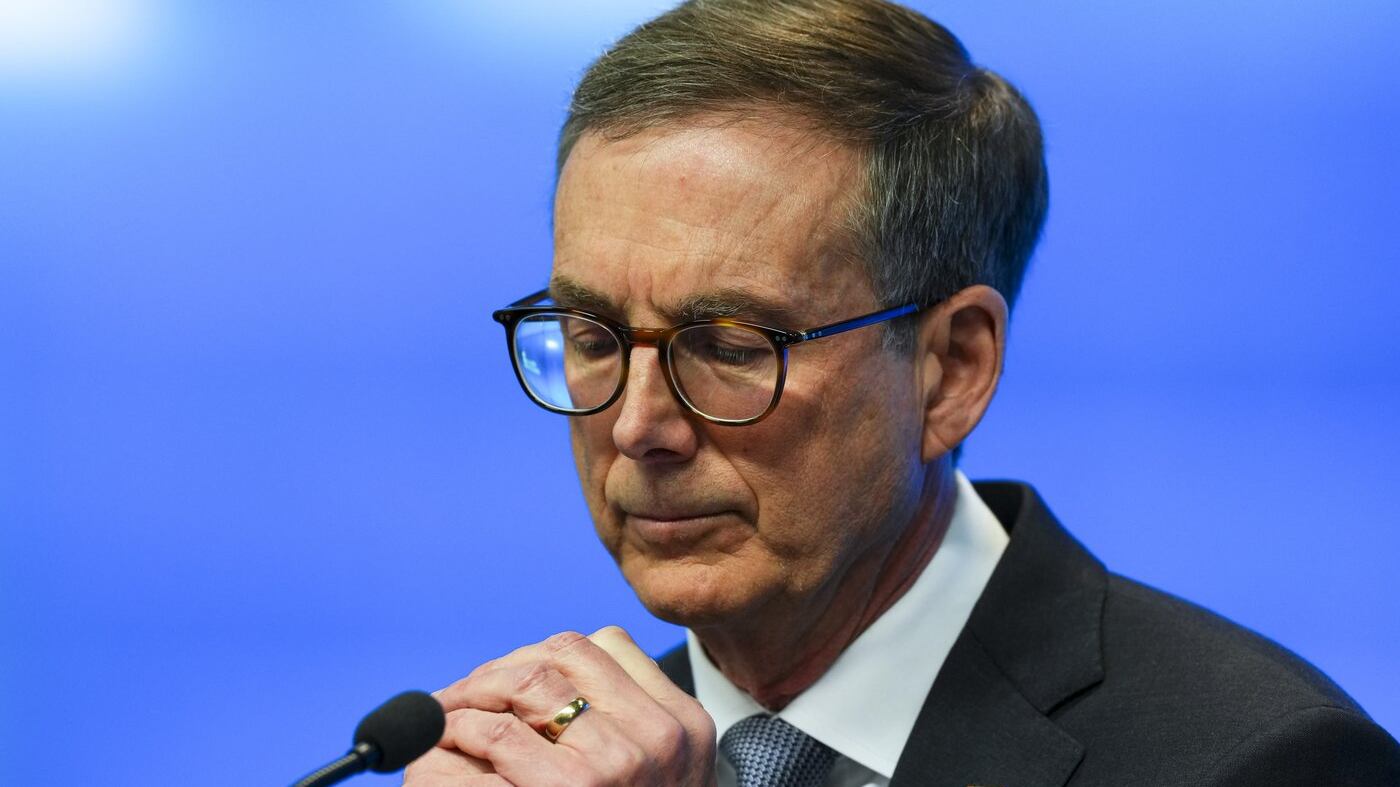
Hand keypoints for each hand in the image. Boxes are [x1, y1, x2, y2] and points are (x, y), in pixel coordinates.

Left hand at [404, 626, 716, 786]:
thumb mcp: (651, 777)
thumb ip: (617, 725)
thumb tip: (530, 674)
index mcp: (685, 726)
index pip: (607, 646)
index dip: (545, 655)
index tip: (510, 681)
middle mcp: (659, 738)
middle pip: (562, 654)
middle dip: (502, 667)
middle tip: (463, 694)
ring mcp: (616, 764)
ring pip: (525, 680)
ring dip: (473, 692)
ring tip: (446, 715)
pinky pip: (494, 730)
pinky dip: (457, 728)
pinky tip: (446, 746)